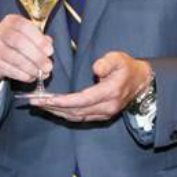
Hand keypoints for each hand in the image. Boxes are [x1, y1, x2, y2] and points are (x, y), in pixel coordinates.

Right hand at [0, 14, 52, 101]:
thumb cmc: (10, 46)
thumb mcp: (24, 36)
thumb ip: (38, 38)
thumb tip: (48, 45)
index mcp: (9, 21)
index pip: (24, 26)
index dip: (39, 39)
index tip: (50, 51)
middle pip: (19, 42)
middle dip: (37, 56)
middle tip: (48, 66)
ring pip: (15, 58)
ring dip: (31, 68)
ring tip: (42, 73)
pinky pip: (10, 70)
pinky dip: (23, 75)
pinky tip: (31, 77)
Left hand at [29, 51, 151, 122]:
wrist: (141, 82)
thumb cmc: (127, 68)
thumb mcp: (119, 58)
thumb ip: (107, 62)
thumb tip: (96, 69)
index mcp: (111, 92)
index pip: (82, 100)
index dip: (63, 101)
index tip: (46, 99)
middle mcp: (107, 107)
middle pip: (76, 111)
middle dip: (53, 107)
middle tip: (35, 101)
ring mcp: (104, 114)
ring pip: (76, 117)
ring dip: (56, 112)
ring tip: (39, 105)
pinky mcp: (101, 116)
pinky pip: (79, 118)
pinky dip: (64, 114)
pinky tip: (52, 109)